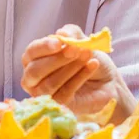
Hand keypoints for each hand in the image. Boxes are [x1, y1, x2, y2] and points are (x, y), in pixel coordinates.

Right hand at [20, 25, 136, 121]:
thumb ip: (71, 34)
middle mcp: (34, 78)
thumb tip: (61, 33)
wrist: (108, 81)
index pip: (31, 52)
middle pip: (35, 71)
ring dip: (70, 69)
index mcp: (34, 59)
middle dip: (56, 60)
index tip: (60, 43)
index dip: (44, 47)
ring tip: (87, 56)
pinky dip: (79, 78)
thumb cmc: (88, 59)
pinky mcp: (58, 105)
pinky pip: (64, 94)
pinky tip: (92, 66)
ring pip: (49, 84)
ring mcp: (45, 94)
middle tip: (76, 51)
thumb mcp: (82, 41)